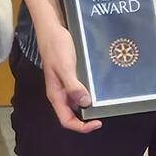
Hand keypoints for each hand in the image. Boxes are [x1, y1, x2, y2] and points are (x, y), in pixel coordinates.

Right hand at [35, 20, 98, 134]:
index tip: (97, 122)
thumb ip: (73, 86)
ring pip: (77, 102)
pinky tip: (99, 87)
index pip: (66, 120)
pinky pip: (80, 90)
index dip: (81, 127)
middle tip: (103, 113)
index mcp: (56, 95)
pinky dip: (89, 92)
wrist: (52, 28)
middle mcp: (60, 93)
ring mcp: (64, 85)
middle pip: (72, 115)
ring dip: (89, 105)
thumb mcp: (65, 67)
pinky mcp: (70, 76)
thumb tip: (85, 103)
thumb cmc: (56, 47)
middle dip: (87, 118)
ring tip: (104, 102)